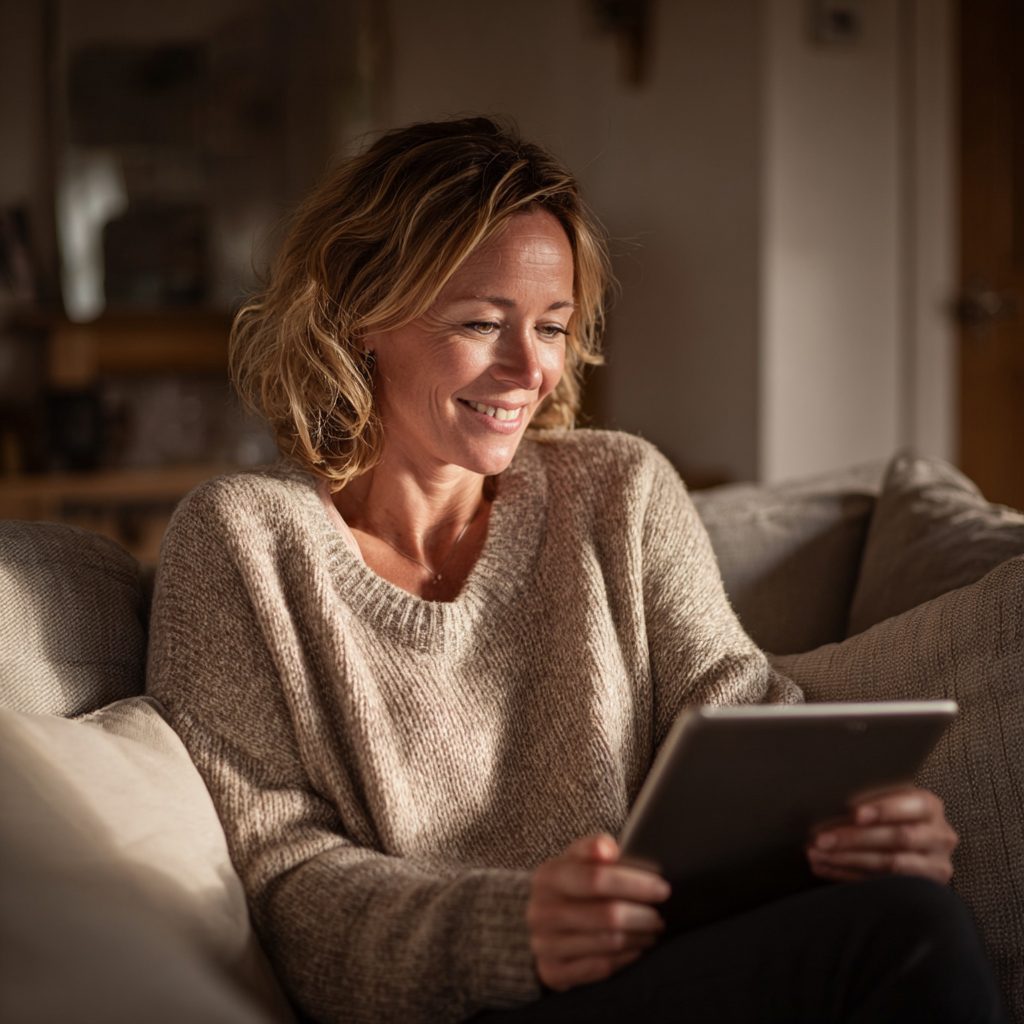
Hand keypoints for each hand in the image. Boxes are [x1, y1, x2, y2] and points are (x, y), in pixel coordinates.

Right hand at [527, 833, 669, 991]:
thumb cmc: (571, 885)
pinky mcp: (552, 971)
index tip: (661, 888)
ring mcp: (544, 944)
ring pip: (608, 943)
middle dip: (642, 915)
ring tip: (653, 931)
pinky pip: (600, 967)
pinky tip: (637, 949)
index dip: (634, 884)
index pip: (596, 878)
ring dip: (639, 937)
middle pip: (607, 915)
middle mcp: (541, 911)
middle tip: (661, 916)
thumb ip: (594, 847)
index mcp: (548, 876)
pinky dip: (625, 958)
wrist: (541, 921)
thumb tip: (607, 849)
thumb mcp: (577, 859)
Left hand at [807, 787, 957, 883]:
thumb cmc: (889, 813)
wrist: (915, 842)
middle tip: (821, 839)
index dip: (885, 810)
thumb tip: (831, 794)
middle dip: (855, 839)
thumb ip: (872, 798)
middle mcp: (939, 836)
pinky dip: (848, 875)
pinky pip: (882, 883)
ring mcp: (935, 865)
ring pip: (890, 863)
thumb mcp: (889, 799)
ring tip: (816, 854)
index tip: (855, 814)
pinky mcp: (922, 889)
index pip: (913, 806)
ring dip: (847, 859)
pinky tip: (824, 868)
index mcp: (930, 806)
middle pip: (899, 838)